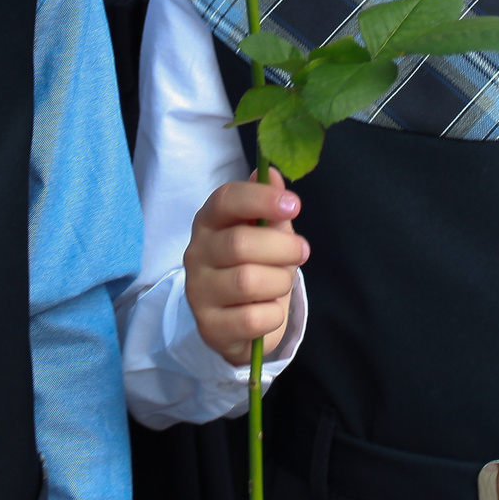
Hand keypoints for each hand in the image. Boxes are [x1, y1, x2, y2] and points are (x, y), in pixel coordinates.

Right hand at [183, 171, 306, 366]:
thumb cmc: (257, 267)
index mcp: (209, 221)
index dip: (260, 199)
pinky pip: (252, 318)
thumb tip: (270, 173)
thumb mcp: (267, 233)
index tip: (294, 205)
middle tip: (302, 251)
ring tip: (281, 283)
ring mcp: (198, 291)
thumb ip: (269, 205)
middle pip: (240, 243)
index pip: (226, 200)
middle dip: (282, 248)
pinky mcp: (209, 326)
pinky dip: (273, 315)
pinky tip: (269, 311)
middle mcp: (196, 253)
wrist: (243, 324)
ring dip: (279, 282)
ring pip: (247, 281)